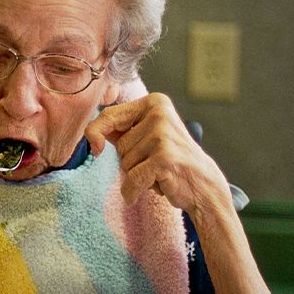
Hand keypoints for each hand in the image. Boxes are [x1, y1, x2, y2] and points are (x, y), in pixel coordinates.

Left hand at [85, 92, 231, 215]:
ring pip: (125, 163)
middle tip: (156, 162)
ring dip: (138, 174)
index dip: (95, 134)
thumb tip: (90, 132)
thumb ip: (118, 128)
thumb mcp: (144, 136)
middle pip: (119, 145)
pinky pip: (132, 180)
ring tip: (161, 171)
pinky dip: (134, 191)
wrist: (202, 184)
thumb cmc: (169, 160)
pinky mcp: (164, 158)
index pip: (108, 115)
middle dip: (131, 161)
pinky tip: (155, 189)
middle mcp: (159, 113)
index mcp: (154, 102)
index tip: (96, 149)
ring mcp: (163, 135)